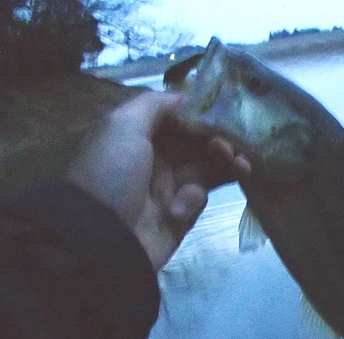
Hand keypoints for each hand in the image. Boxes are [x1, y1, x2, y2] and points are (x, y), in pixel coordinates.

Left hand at [68, 91, 250, 269]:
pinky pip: (198, 198)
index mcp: (137, 135)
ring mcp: (167, 188)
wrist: (103, 236)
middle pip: (196, 142)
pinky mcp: (180, 214)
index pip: (177, 118)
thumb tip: (185, 97)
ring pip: (206, 169)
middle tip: (234, 142)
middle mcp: (154, 158)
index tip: (225, 110)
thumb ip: (155, 104)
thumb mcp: (123, 125)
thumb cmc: (111, 174)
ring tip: (240, 164)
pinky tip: (182, 204)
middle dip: (218, 138)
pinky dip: (194, 199)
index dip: (201, 114)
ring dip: (224, 163)